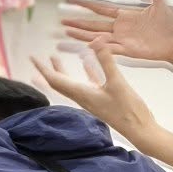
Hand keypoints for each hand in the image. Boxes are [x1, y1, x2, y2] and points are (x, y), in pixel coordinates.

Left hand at [32, 48, 158, 149]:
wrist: (140, 130)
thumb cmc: (128, 110)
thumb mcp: (117, 83)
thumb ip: (107, 62)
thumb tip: (97, 41)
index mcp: (81, 94)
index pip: (56, 80)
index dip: (43, 68)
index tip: (32, 58)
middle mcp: (82, 97)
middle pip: (59, 82)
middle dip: (47, 70)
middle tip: (36, 59)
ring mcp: (92, 98)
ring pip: (71, 82)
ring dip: (62, 71)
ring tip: (54, 58)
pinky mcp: (102, 98)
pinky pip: (88, 82)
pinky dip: (84, 72)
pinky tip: (85, 63)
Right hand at [62, 0, 172, 65]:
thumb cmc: (172, 22)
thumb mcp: (159, 0)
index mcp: (125, 16)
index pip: (101, 9)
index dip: (86, 4)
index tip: (71, 0)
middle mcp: (121, 28)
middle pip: (94, 24)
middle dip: (78, 22)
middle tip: (62, 21)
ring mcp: (123, 40)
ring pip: (97, 37)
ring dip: (82, 35)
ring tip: (66, 32)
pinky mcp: (130, 51)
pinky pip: (111, 49)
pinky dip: (100, 47)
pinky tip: (88, 44)